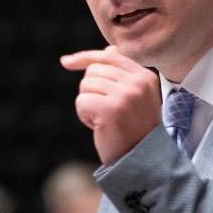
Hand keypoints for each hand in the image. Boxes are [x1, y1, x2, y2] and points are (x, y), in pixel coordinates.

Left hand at [60, 47, 160, 164]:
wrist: (143, 162)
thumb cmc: (135, 131)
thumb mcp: (137, 97)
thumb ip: (124, 74)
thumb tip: (107, 49)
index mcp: (146, 77)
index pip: (109, 55)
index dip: (85, 58)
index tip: (66, 62)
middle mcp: (138, 83)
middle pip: (93, 70)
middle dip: (91, 92)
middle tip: (106, 113)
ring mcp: (126, 95)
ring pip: (86, 85)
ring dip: (88, 105)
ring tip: (105, 121)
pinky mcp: (111, 109)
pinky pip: (81, 101)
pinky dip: (84, 116)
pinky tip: (99, 127)